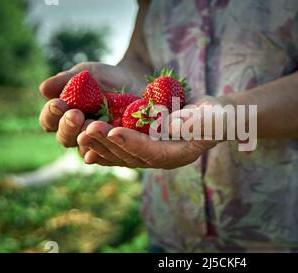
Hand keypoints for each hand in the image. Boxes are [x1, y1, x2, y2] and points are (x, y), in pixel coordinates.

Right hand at [38, 62, 136, 149]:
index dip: (51, 114)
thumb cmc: (104, 79)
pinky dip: (106, 152)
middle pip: (65, 138)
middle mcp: (76, 134)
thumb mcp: (86, 74)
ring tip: (91, 125)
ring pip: (85, 149)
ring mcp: (96, 144)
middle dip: (68, 126)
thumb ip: (67, 80)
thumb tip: (43, 89)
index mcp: (62, 117)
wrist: (134, 82)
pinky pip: (109, 155)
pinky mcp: (116, 148)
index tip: (58, 103)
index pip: (49, 121)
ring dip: (86, 138)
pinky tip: (106, 144)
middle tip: (75, 115)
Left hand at [77, 95, 229, 168]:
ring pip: (121, 154)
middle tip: (88, 129)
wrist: (213, 117)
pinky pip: (119, 150)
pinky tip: (83, 141)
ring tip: (80, 132)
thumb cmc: (217, 116)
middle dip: (109, 143)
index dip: (133, 142)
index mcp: (178, 155)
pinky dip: (102, 145)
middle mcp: (161, 159)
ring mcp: (150, 154)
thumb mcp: (212, 117)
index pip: (153, 152)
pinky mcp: (143, 146)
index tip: (114, 130)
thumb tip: (170, 125)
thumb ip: (196, 123)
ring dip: (100, 144)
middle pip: (131, 155)